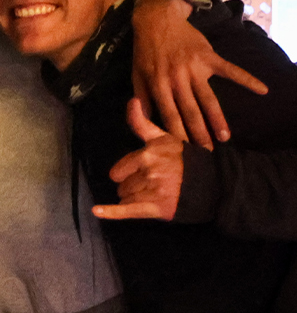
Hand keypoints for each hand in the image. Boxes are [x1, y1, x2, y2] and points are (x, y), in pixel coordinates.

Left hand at [92, 98, 186, 221]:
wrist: (215, 185)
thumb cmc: (187, 161)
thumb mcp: (166, 138)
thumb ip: (143, 123)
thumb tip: (132, 100)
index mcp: (150, 152)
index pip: (120, 168)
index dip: (126, 172)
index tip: (135, 173)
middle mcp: (150, 169)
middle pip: (121, 183)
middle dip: (131, 185)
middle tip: (151, 184)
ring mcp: (152, 189)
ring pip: (125, 197)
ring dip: (134, 198)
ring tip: (155, 194)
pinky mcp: (156, 207)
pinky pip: (127, 210)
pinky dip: (111, 212)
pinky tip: (97, 211)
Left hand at [131, 0, 266, 148]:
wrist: (157, 20)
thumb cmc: (145, 51)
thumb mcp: (137, 75)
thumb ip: (141, 98)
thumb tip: (143, 120)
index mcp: (158, 85)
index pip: (169, 115)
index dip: (177, 134)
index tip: (183, 150)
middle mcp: (177, 79)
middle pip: (190, 111)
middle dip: (198, 133)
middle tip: (207, 152)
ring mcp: (195, 68)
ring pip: (208, 98)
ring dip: (217, 118)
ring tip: (225, 136)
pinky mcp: (209, 57)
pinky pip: (231, 70)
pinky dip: (247, 79)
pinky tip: (262, 89)